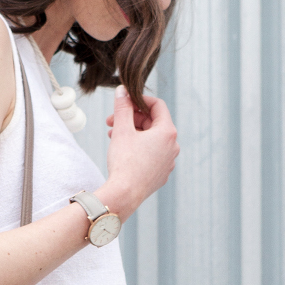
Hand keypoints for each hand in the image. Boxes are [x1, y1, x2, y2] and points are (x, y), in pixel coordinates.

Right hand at [98, 88, 179, 220]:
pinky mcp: (162, 173)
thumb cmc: (124, 162)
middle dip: (132, 119)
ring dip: (133, 133)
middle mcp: (173, 146)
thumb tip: (122, 91)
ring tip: (113, 135)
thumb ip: (123, 107)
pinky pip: (152, 154)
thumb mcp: (122, 129)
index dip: (140, 100)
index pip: (157, 106)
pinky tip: (123, 151)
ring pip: (152, 139)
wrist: (125, 194)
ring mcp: (169, 161)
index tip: (125, 101)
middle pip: (153, 123)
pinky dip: (139, 148)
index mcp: (167, 132)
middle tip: (112, 120)